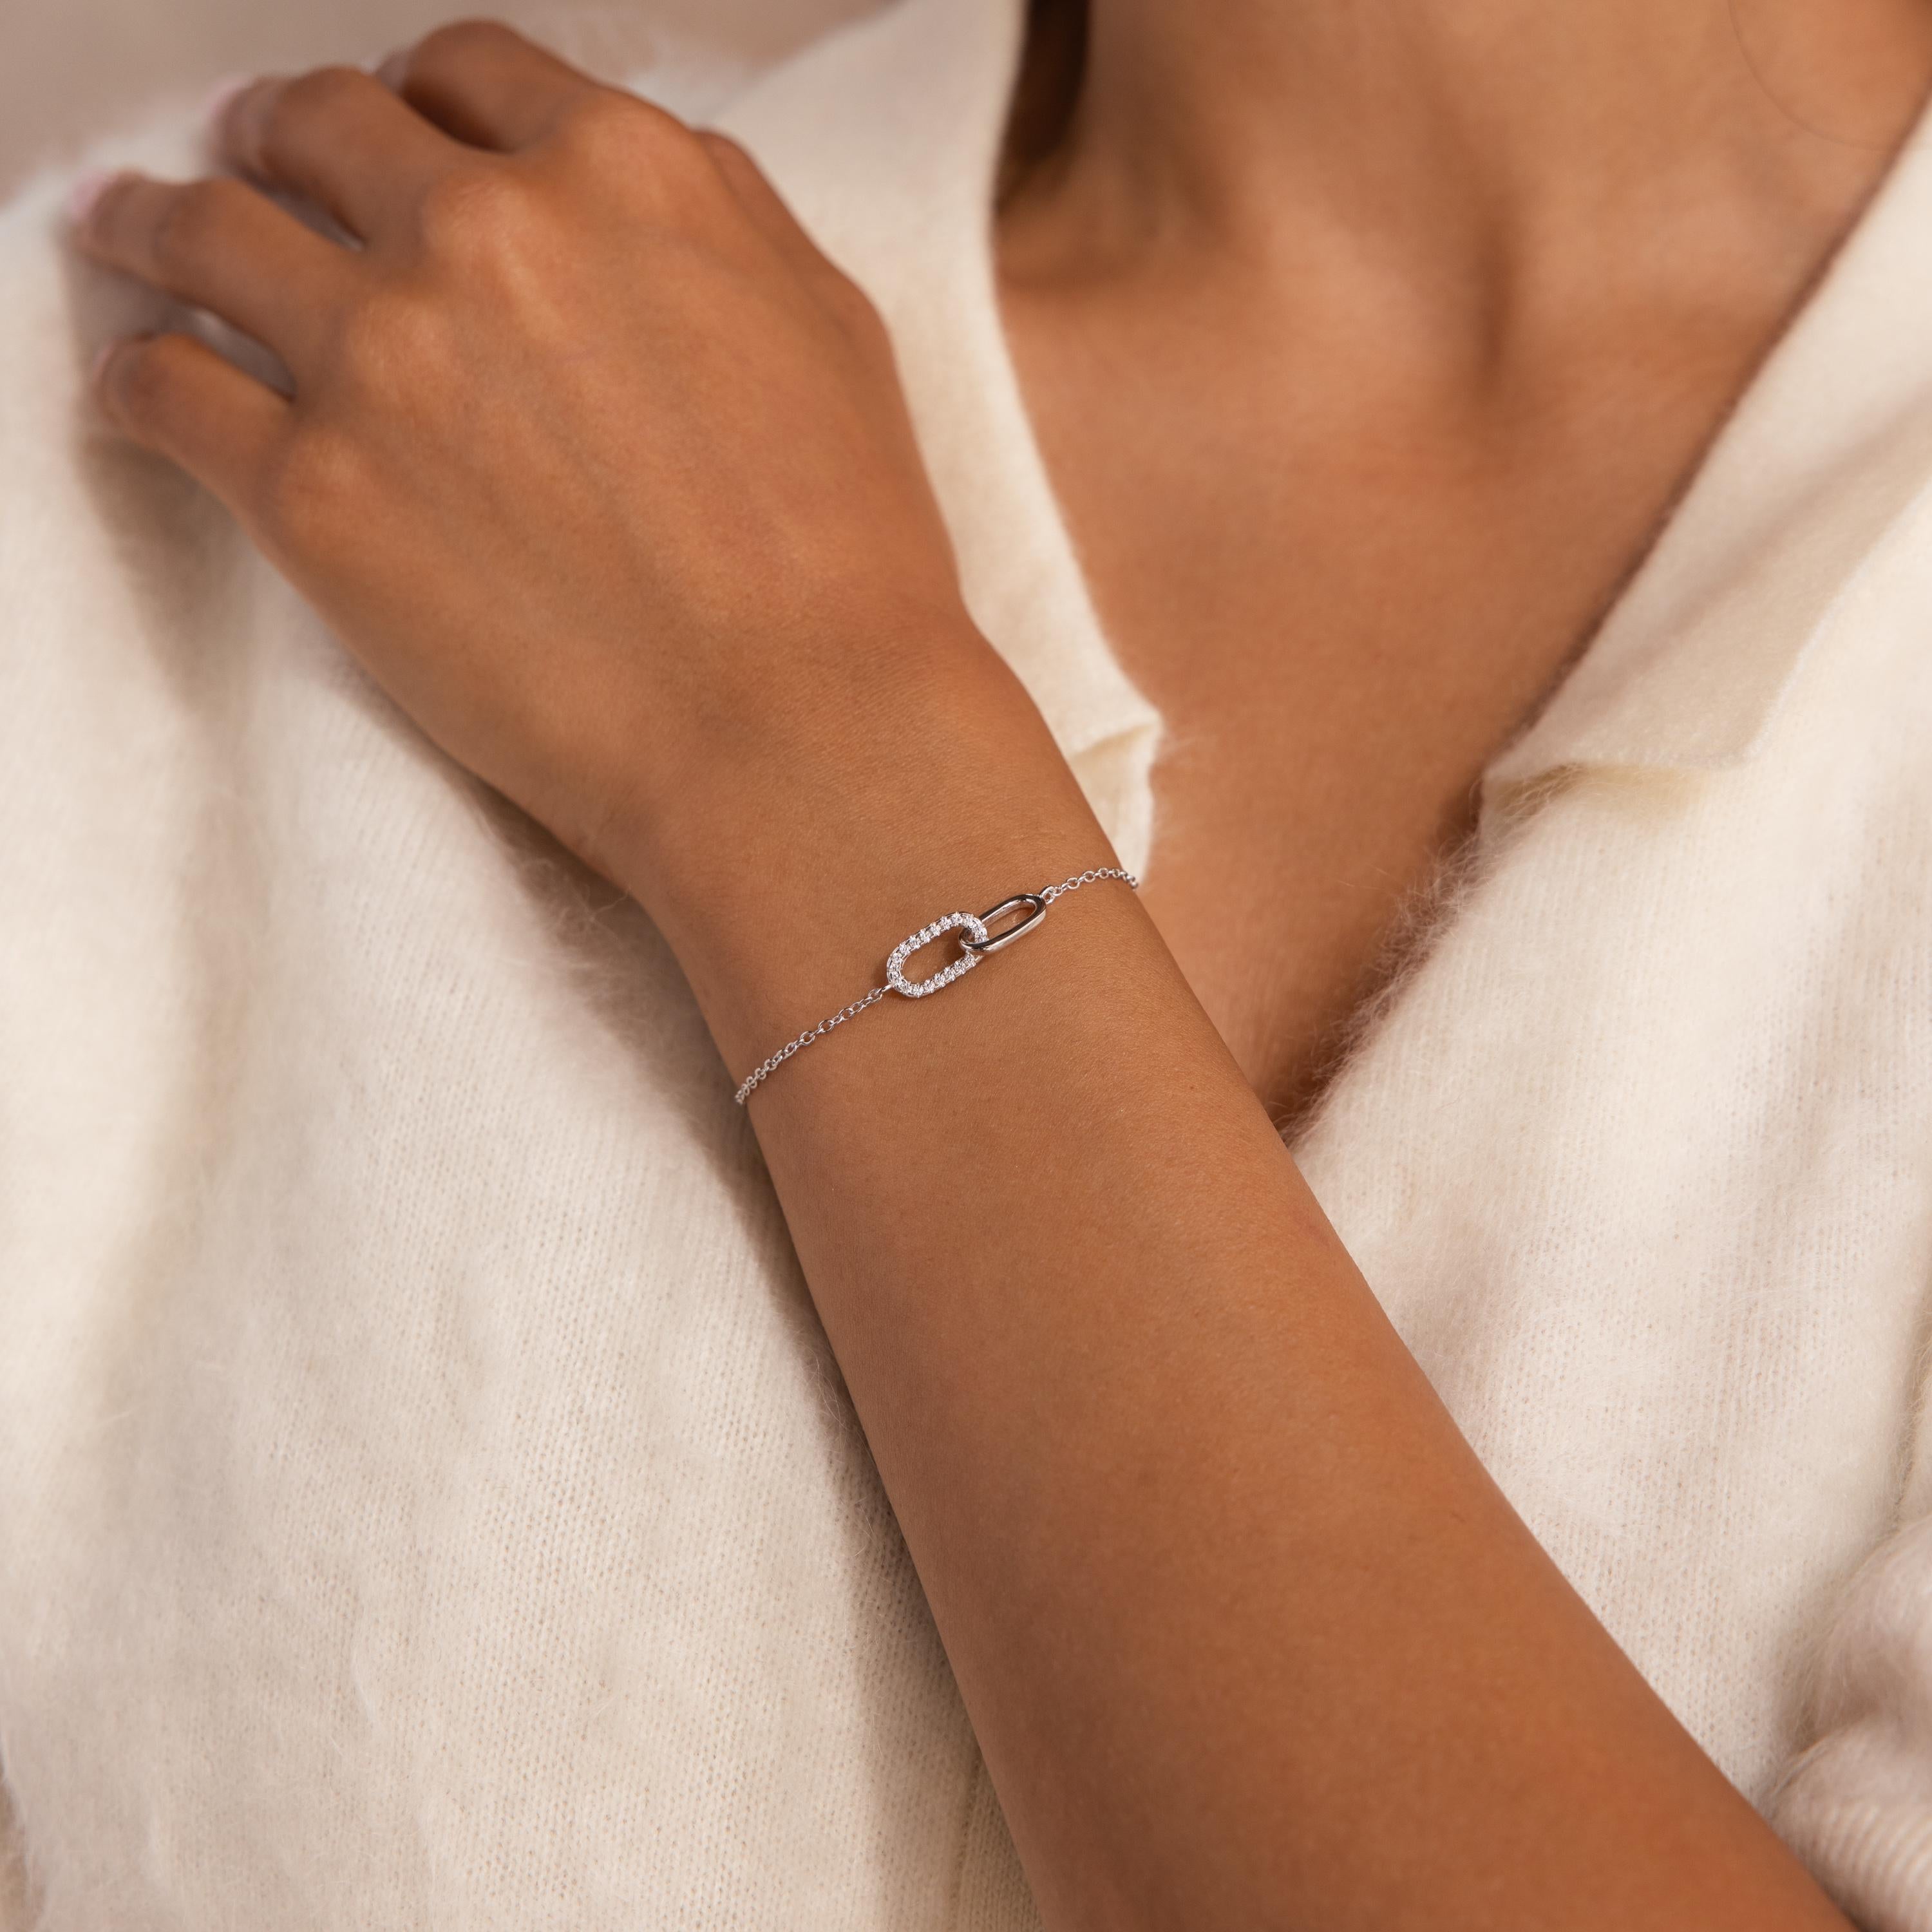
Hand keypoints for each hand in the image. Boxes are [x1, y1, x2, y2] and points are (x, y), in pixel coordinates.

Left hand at [67, 21, 993, 908]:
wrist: (797, 734)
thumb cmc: (845, 560)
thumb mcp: (831, 332)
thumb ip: (718, 222)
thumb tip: (639, 180)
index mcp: (622, 173)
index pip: (467, 76)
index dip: (418, 99)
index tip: (388, 135)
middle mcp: (485, 230)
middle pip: (318, 131)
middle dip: (275, 139)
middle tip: (249, 165)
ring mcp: (382, 355)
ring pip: (205, 236)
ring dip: (156, 225)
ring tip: (127, 235)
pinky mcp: (310, 491)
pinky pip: (166, 394)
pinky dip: (137, 383)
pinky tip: (135, 393)